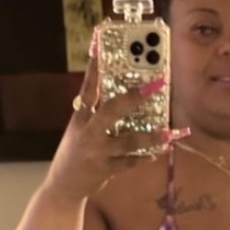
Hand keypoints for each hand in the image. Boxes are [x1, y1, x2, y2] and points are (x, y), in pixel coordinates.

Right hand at [43, 39, 188, 203]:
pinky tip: (156, 153)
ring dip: (148, 137)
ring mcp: (97, 151)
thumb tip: (119, 92)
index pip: (88, 88)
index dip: (96, 67)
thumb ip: (95, 112)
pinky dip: (143, 158)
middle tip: (154, 86)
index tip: (103, 44)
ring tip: (166, 132)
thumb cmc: (76, 151)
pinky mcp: (105, 169)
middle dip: (132, 98)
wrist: (63, 185)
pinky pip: (129, 163)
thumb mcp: (79, 128)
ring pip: (126, 142)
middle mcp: (88, 132)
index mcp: (80, 117)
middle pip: (110, 110)